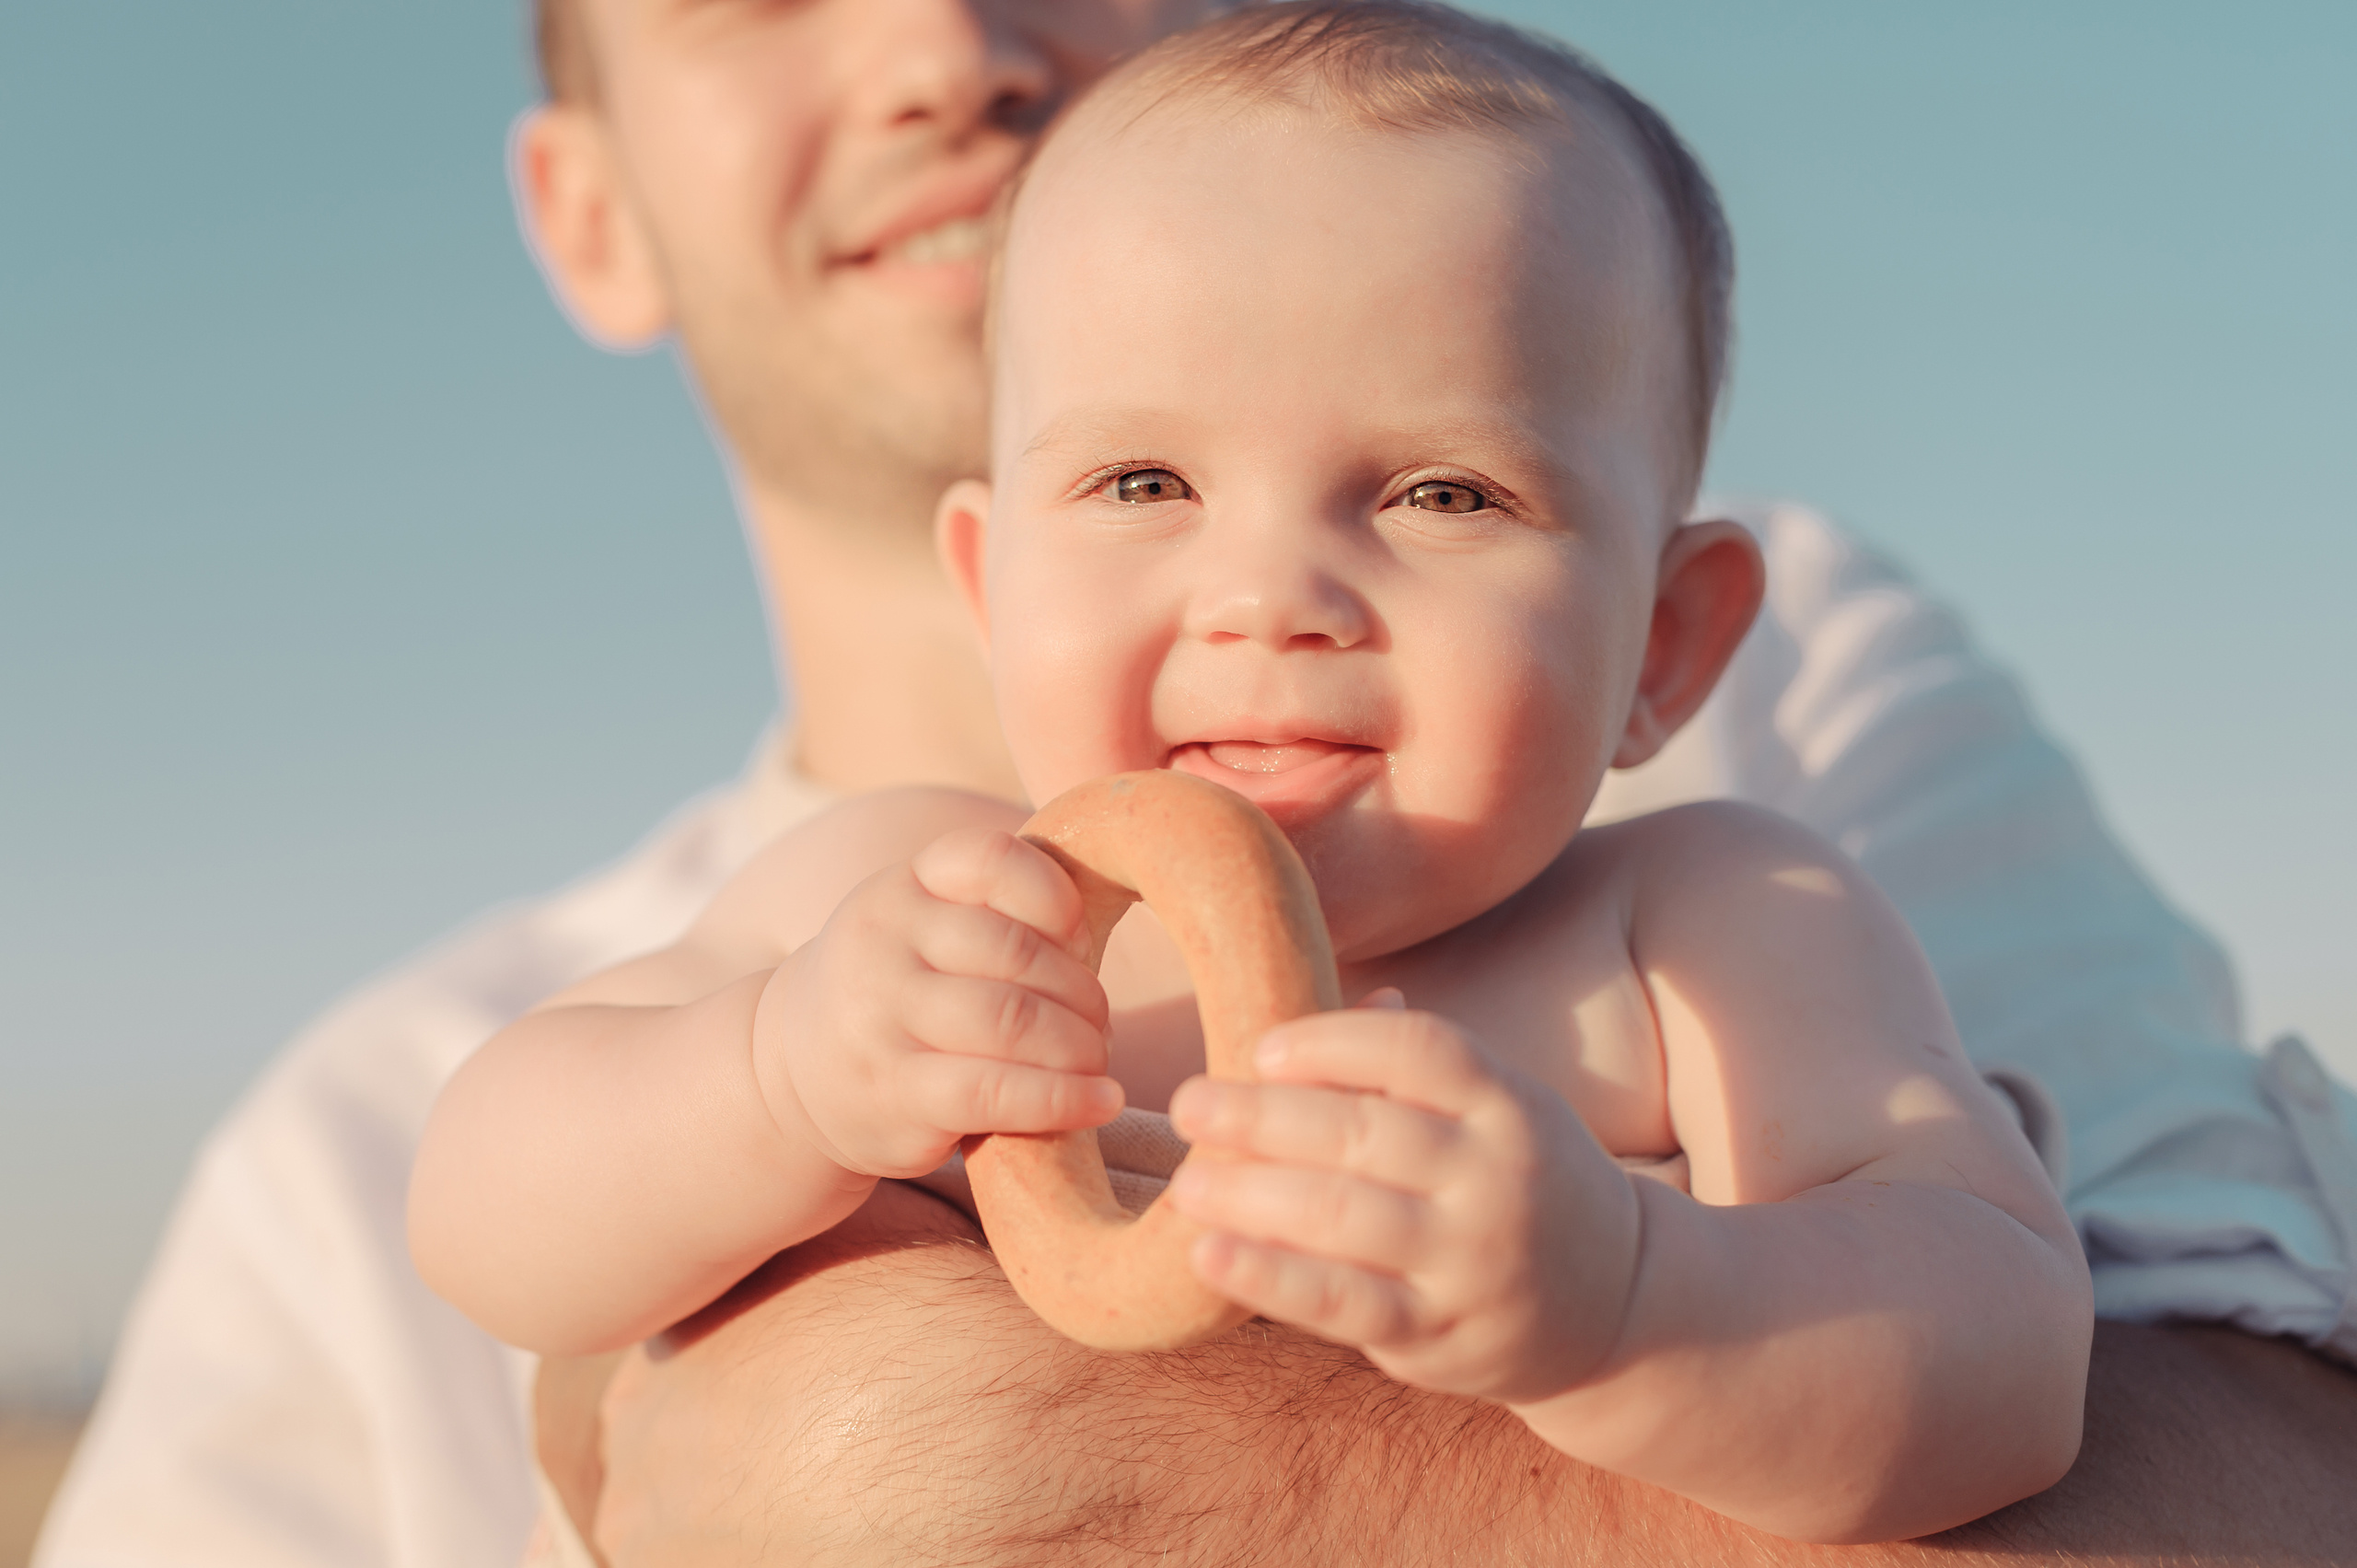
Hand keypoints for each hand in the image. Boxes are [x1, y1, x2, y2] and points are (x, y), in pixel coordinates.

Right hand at [757, 828, 1121, 1180]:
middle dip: (1081, 991)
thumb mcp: (925, 925)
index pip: (992, 859)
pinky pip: (997, 1090)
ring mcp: (881, 1017)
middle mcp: (883, 940)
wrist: (793, 1073)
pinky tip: (1102, 1100)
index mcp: (903, 886)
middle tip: (1102, 1023)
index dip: (1057, 896)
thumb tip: (1103, 926)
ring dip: (1081, 1046)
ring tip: (1099, 1061)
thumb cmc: (899, 991)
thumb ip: (998, 910)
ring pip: (1013, 1020)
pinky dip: (1065, 1098)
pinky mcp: (894, 1092)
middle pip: (1016, 951)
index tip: (1082, 937)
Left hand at [1166, 1002, 1640, 1404]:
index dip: (1333, 1041)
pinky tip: (1207, 1253)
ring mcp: (1472, 1261)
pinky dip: (1267, 1276)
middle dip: (1262, 1116)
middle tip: (1189, 1104)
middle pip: (1364, 1133)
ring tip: (1185, 1180)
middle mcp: (1497, 1178)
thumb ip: (1407, 1069)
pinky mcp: (1441, 1334)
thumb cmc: (1520, 1179)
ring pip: (1342, 1216)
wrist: (1619, 1302)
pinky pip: (1341, 1301)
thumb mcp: (1496, 1108)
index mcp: (1511, 1103)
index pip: (1419, 1050)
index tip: (1261, 1045)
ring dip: (1249, 1194)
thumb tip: (1291, 1022)